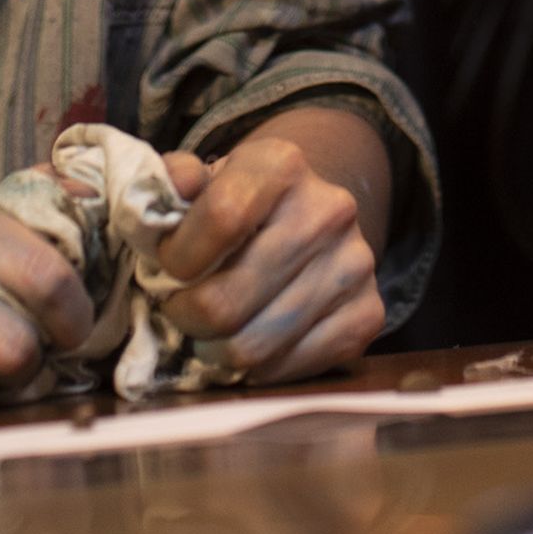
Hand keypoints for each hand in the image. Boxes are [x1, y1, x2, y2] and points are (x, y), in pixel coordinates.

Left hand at [153, 135, 383, 384]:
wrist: (311, 216)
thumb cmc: (241, 204)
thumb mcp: (205, 179)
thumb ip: (173, 181)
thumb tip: (175, 183)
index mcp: (282, 164)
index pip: (221, 217)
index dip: (177, 257)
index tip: (164, 266)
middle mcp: (329, 210)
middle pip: (227, 299)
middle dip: (186, 315)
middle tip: (179, 308)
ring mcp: (353, 265)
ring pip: (253, 346)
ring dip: (214, 349)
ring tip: (207, 329)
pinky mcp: (368, 314)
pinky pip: (287, 369)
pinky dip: (255, 369)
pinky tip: (246, 339)